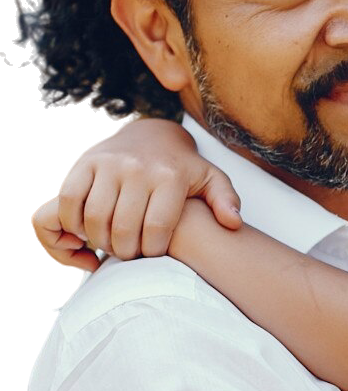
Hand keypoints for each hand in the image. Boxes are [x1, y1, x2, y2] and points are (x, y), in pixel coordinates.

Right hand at [35, 118, 241, 266]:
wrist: (151, 135)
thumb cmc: (183, 169)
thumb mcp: (211, 180)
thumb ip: (226, 201)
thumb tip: (232, 223)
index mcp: (170, 176)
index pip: (157, 229)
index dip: (153, 251)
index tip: (155, 255)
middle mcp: (138, 168)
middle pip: (124, 228)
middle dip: (127, 252)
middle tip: (131, 256)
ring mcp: (109, 163)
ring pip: (96, 218)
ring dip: (101, 242)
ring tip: (112, 246)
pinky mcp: (85, 162)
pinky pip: (71, 200)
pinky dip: (75, 223)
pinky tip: (88, 232)